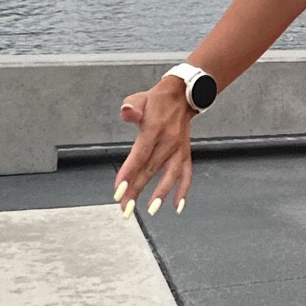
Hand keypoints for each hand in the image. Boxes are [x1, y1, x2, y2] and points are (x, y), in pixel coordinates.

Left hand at [113, 78, 192, 218]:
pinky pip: (187, 173)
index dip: (129, 173)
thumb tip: (127, 113)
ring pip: (171, 174)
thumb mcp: (139, 98)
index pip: (140, 154)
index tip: (119, 190)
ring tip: (151, 210)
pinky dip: (183, 190)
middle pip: (151, 168)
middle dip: (137, 189)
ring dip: (161, 193)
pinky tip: (177, 206)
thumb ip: (131, 106)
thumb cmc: (156, 101)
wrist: (182, 95)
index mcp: (155, 128)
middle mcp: (169, 141)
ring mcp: (179, 148)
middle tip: (125, 207)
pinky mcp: (186, 153)